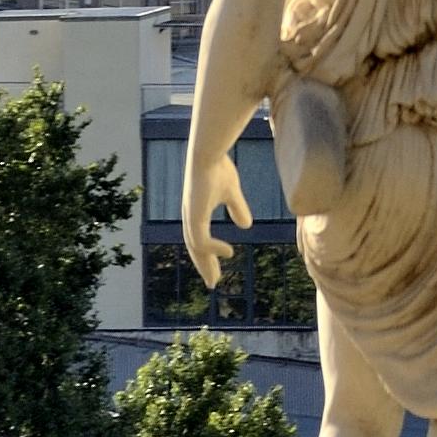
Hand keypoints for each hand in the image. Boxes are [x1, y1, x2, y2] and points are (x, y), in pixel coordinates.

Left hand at [182, 151, 252, 287]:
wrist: (208, 153)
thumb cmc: (219, 168)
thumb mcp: (232, 192)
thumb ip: (237, 208)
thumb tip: (246, 225)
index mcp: (196, 213)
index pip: (199, 239)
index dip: (207, 255)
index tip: (215, 270)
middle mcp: (190, 217)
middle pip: (195, 248)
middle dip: (204, 265)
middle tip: (212, 283)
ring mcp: (190, 216)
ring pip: (196, 247)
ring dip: (205, 264)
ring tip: (214, 278)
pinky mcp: (194, 215)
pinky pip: (201, 239)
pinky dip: (213, 248)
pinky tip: (227, 252)